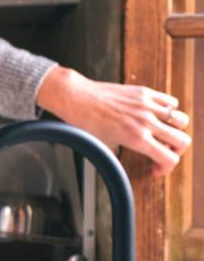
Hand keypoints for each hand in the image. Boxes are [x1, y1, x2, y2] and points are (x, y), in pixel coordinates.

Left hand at [37, 66, 190, 175]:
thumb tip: (126, 164)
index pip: (169, 158)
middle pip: (182, 141)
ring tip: (163, 132)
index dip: (166, 168)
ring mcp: (147, 105)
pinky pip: (171, 101)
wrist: (77, 98)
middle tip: (163, 151)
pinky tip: (157, 115)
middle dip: (176, 151)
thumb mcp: (104, 145)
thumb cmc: (86, 123)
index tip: (155, 168)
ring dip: (176, 129)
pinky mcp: (145, 92)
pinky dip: (169, 110)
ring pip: (181, 120)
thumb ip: (121, 154)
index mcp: (136, 138)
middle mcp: (145, 122)